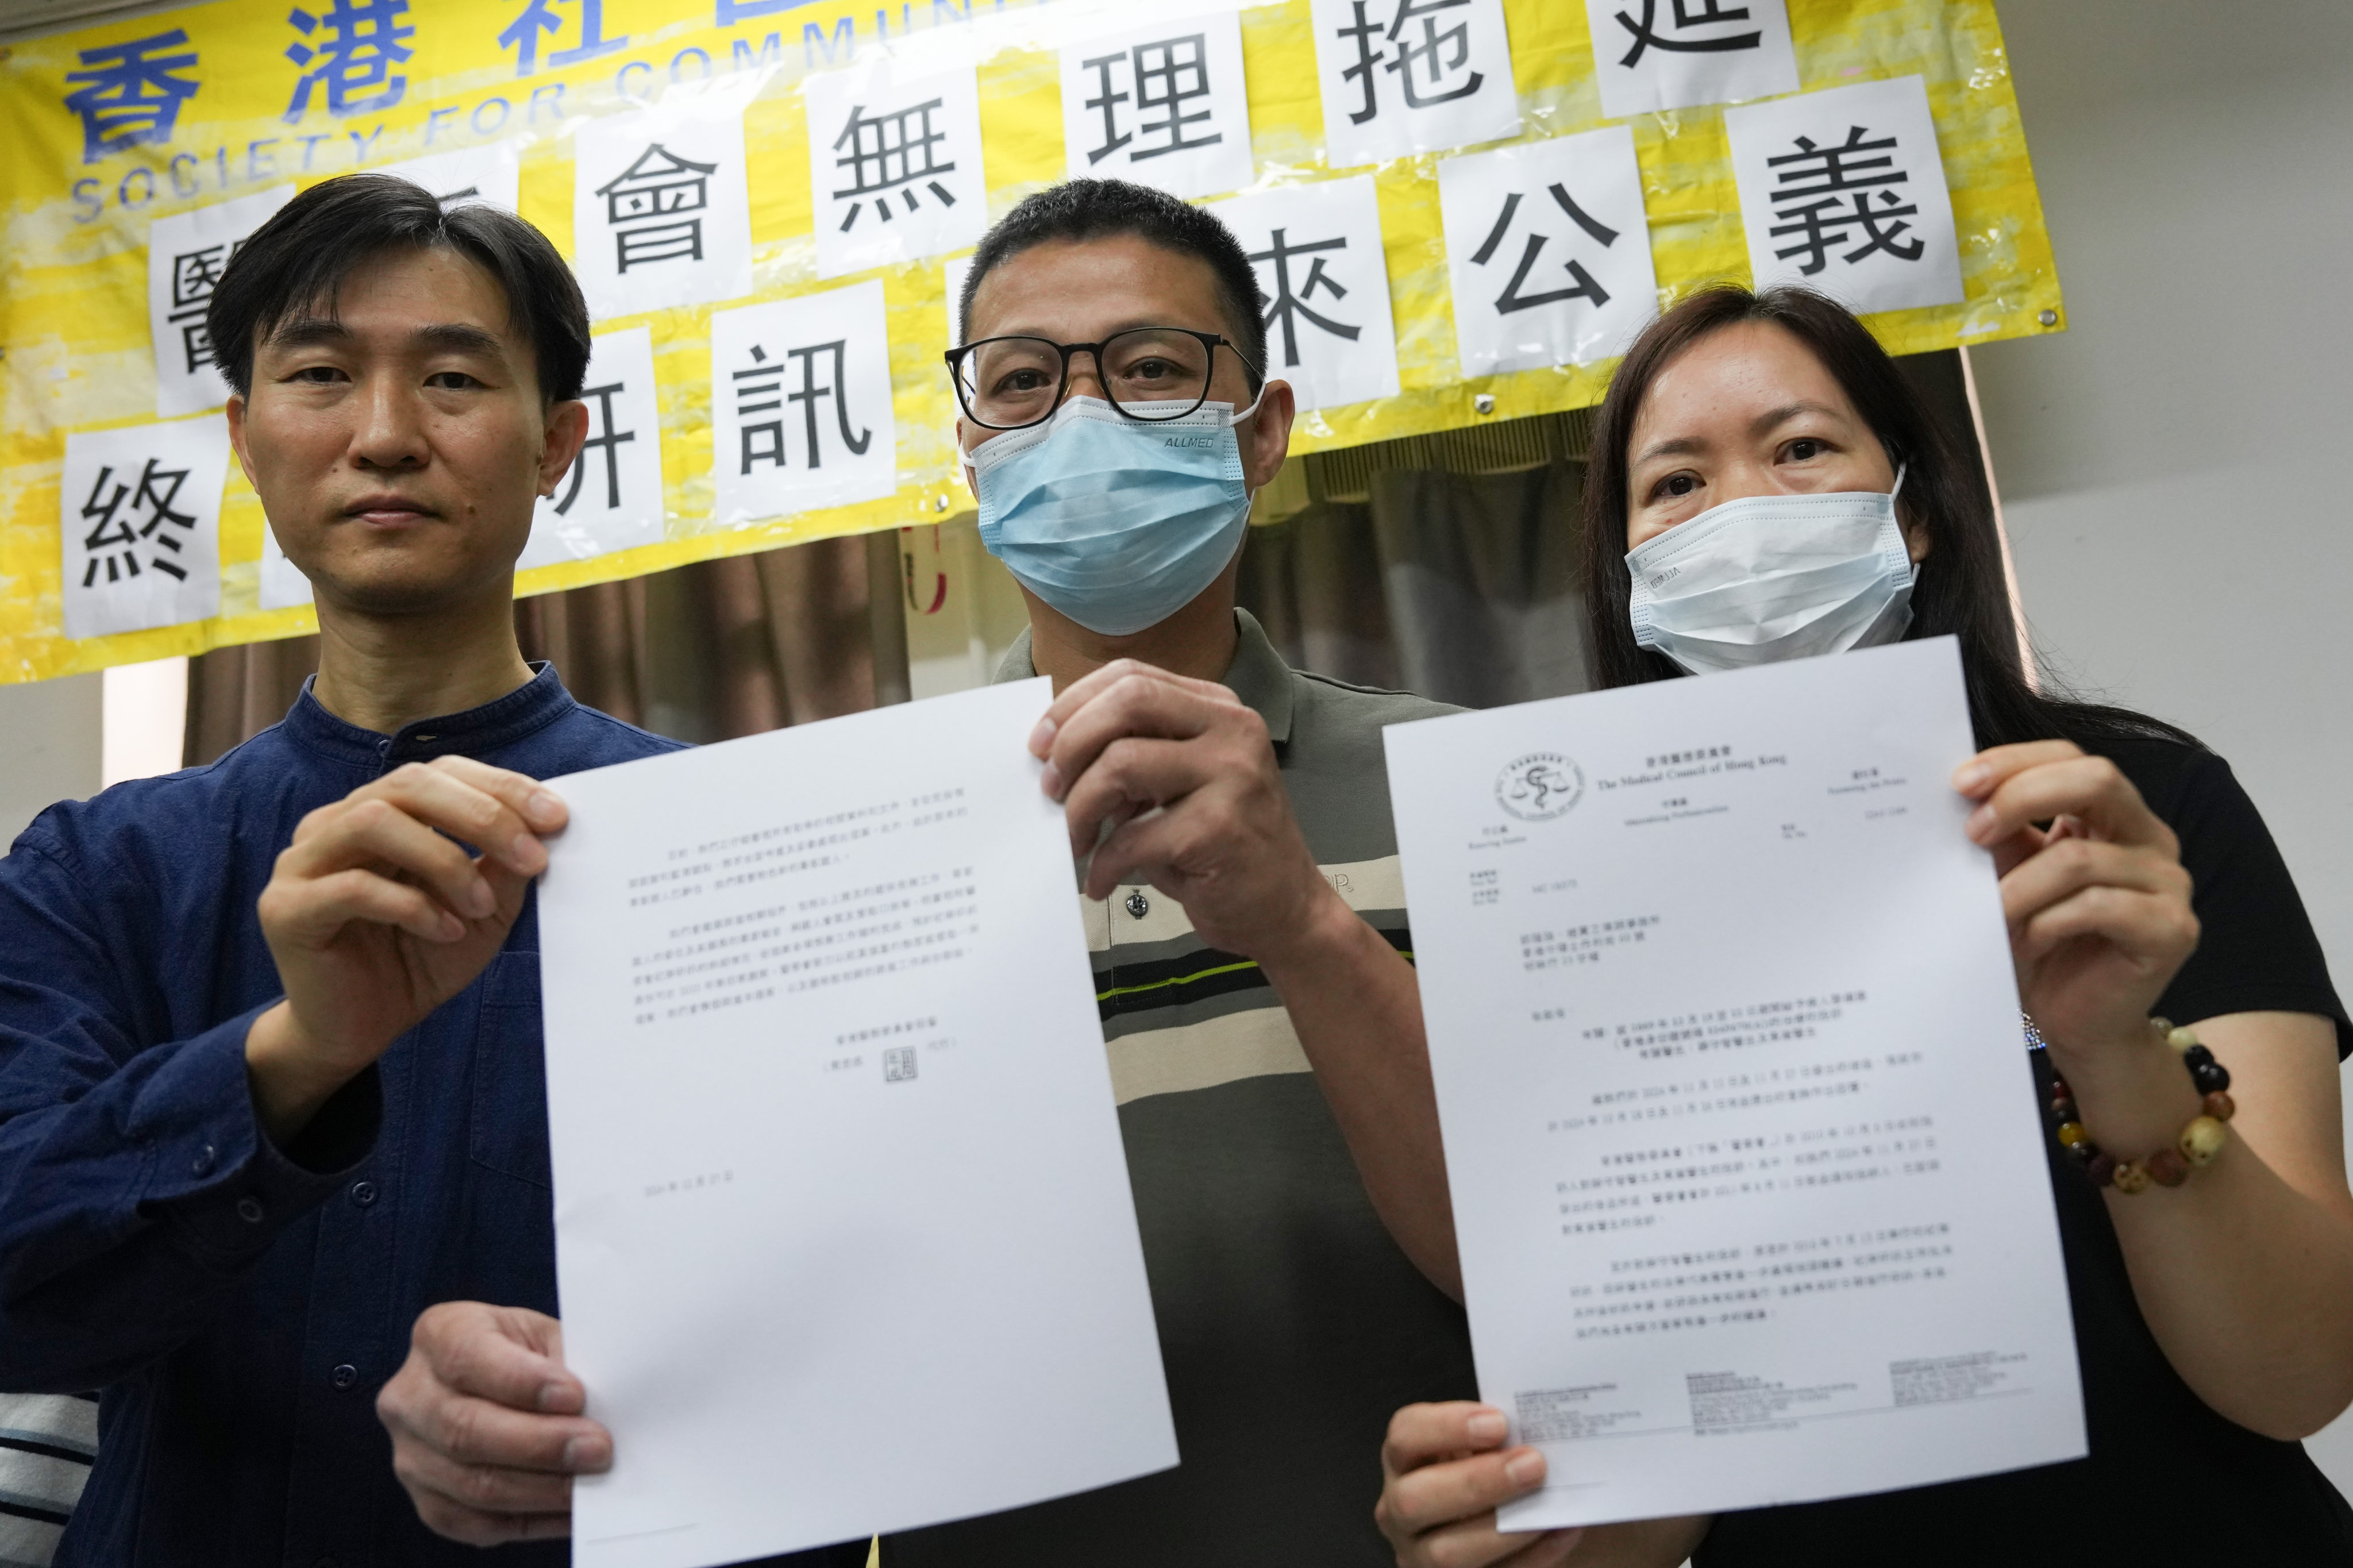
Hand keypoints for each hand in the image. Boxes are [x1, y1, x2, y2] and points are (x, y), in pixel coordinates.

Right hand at [247, 758, 566, 1138]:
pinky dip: (411, 905)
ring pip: (374, 821)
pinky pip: (351, 887)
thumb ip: (505, 867)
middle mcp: (335, 824)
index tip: (556, 817)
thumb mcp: (483, 911)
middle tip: (532, 856)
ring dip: (444, 860)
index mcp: (382, 812)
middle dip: (481, 815)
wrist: (362, 1029)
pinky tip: (445, 931)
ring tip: (481, 906)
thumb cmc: (420, 960)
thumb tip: (546, 826)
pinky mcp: (286, 909)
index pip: (441, 773)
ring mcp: (303, 862)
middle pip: (407, 784)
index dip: (500, 786)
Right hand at [377, 1302, 610, 1544]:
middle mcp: (410, 1395)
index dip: (521, 1381)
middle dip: (540, 1443)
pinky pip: (474, 1523)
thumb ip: (565, 1364)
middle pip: (465, 1429)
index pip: (467, 1357)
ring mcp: (410, 1454)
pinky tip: (567, 1510)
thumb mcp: (545, 1338)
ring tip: (588, 1481)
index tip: (574, 1395)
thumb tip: (603, 1407)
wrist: (500, 1385)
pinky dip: (528, 1519)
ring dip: (540, 1487)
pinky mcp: (427, 1501)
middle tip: (597, 1448)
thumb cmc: (529, 1356)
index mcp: (439, 1334)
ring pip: (471, 1484)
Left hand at [1031, 659, 1339, 961]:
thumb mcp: (1179, 784)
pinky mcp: (1221, 828)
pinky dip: (1103, 864)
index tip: (1040, 746)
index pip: (1130, 676)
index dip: (1072, 705)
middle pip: (1128, 700)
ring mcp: (1232, 775)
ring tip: (1075, 842)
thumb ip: (1134, 755)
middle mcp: (1232, 729)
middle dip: (1071, 743)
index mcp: (1217, 708)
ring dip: (1080, 809)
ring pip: (1121, 764)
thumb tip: (1056, 753)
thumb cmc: (1220, 846)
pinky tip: (1100, 881)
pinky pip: (1133, 837)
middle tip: (1050, 789)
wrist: (1285, 909)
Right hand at [1377, 1402, 1574, 1567]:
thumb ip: (1502, 1436)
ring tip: (1548, 1506)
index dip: (1447, 1426)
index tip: (1499, 1422)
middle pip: (1414, 1498)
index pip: (1405, 1436)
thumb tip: (1541, 1426)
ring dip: (1502, 1529)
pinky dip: (1531, 1556)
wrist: (1506, 1513)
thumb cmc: (1494, 1469)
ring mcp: (1419, 1555)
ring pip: (1444, 1553)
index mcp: (1404, 1460)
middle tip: (1533, 1464)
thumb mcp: (1484, 1446)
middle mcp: (1400, 1508)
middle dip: (1477, 1481)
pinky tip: (1562, 1532)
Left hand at [1955, 742, 2201, 1144]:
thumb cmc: (2041, 948)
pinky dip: (2048, 923)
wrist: (2076, 1026)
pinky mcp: (2173, 929)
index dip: (2016, 762)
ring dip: (2019, 886)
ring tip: (1989, 913)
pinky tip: (2028, 942)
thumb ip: (1999, 835)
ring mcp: (2169, 883)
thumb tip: (1954, 791)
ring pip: (2082, 857)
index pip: (2072, 758)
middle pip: (2098, 780)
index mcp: (2112, 816)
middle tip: (1971, 832)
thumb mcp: (2011, 879)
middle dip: (2022, 797)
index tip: (1959, 783)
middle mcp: (2150, 839)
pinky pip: (2098, 907)